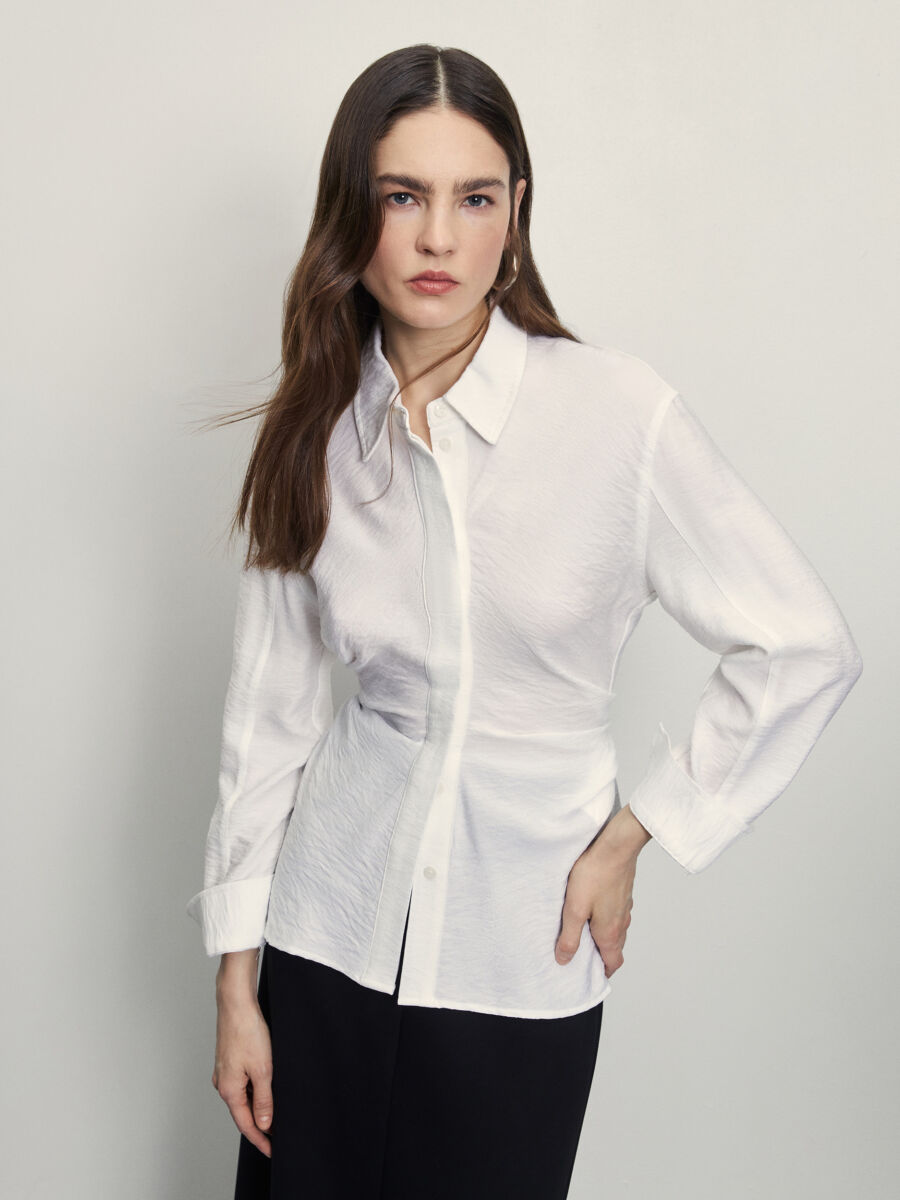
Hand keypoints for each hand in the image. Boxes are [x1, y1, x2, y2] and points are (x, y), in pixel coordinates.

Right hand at [212, 988, 273, 1157]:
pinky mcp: (228, 1061)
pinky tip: (266, 1089)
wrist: (236, 1003)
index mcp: (229, 1090)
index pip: (246, 1124)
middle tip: (277, 1137)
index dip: (260, 1140)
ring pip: (242, 1098)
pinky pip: (242, 1084)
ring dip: (257, 1107)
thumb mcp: (263, 1069)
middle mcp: (223, 1084)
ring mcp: (224, 1072)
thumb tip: (264, 1124)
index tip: (273, 1151)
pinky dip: (254, 1091)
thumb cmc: (247, 1031)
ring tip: (275, 1115)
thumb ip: (264, 1099)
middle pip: (242, 1113)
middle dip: (259, 1126)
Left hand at [555, 805, 649, 976]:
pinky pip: (617, 912)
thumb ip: (570, 937)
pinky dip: (607, 917)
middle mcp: (622, 923)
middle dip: (602, 955)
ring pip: (617, 929)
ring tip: (585, 931)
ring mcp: (625, 907)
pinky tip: (593, 906)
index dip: (604, 972)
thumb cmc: (595, 875)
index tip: (592, 975)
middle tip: (584, 954)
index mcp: (610, 932)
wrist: (615, 846)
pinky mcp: (623, 892)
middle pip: (616, 948)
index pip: (614, 963)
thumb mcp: (575, 909)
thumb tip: (564, 960)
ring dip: (604, 935)